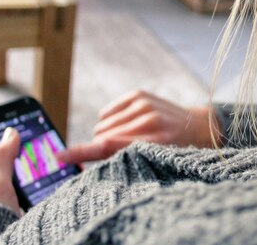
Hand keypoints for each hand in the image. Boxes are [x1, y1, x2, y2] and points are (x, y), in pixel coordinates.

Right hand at [56, 90, 220, 163]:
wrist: (198, 126)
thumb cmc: (176, 150)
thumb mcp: (156, 162)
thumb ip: (124, 160)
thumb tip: (90, 160)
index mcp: (153, 142)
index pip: (108, 146)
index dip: (81, 152)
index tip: (59, 156)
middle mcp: (147, 120)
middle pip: (102, 137)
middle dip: (104, 147)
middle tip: (123, 151)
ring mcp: (143, 104)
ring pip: (102, 125)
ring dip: (108, 134)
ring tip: (130, 137)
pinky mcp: (138, 95)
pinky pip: (107, 111)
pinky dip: (110, 120)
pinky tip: (125, 125)